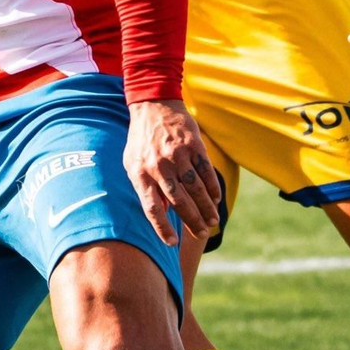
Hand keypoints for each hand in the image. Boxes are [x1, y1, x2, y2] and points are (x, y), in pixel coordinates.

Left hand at [123, 99, 220, 244]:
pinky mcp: (193, 145)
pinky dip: (212, 186)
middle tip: (202, 233)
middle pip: (178, 200)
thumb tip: (161, 213)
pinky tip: (216, 199)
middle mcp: (158, 165)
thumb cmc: (141, 140)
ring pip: (194, 187)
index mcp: (140, 173)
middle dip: (192, 220)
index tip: (172, 243)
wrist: (153, 105)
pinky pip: (205, 170)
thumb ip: (144, 188)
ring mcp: (177, 154)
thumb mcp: (133, 163)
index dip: (162, 227)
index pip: (151, 207)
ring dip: (206, 207)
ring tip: (212, 221)